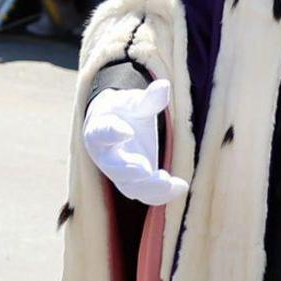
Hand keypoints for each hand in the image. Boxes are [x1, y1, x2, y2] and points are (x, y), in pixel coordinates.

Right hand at [81, 80, 187, 205]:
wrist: (116, 125)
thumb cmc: (123, 111)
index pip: (102, 133)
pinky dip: (160, 194)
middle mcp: (104, 155)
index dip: (112, 132)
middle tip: (146, 169)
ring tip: (172, 183)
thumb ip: (148, 98)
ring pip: (129, 186)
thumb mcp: (133, 101)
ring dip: (150, 187)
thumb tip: (164, 86)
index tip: (126, 131)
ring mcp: (117, 172)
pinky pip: (144, 194)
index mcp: (99, 129)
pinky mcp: (132, 182)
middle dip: (129, 170)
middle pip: (113, 167)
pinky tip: (180, 186)